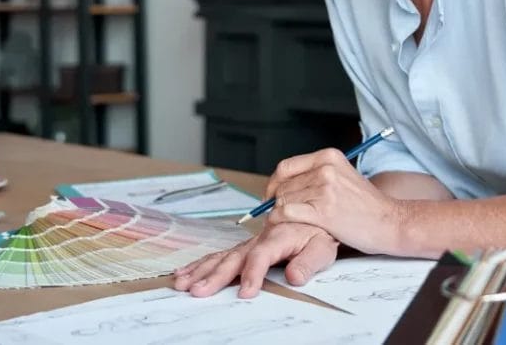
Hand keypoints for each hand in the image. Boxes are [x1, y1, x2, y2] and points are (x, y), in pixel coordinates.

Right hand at [173, 222, 336, 297]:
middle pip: (234, 257)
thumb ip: (309, 261)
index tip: (247, 292)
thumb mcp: (323, 247)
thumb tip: (294, 277)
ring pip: (222, 255)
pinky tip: (186, 271)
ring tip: (182, 283)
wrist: (319, 212)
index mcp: (279, 236)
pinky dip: (202, 263)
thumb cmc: (321, 231)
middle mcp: (260, 238)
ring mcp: (251, 242)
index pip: (261, 256)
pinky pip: (222, 254)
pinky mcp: (246, 246)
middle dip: (214, 275)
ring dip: (201, 269)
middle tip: (198, 291)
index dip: (253, 274)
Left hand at [266, 148, 403, 254]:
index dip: (273, 183)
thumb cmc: (367, 206)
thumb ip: (316, 175)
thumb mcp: (342, 176)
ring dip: (276, 213)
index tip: (271, 196)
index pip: (286, 166)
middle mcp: (326, 169)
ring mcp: (325, 189)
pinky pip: (286, 213)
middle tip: (275, 214)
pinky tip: (283, 226)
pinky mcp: (323, 211)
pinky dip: (278, 220)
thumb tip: (283, 184)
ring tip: (282, 222)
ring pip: (282, 199)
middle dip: (274, 201)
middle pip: (282, 184)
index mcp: (329, 156)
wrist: (390, 222)